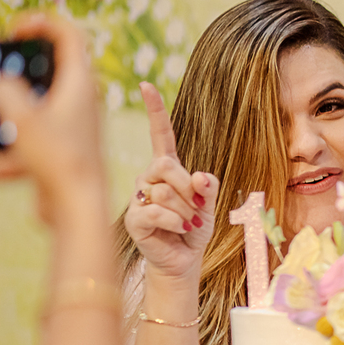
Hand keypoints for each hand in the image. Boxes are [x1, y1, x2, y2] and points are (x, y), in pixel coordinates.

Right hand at [0, 15, 103, 225]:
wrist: (78, 207)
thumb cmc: (58, 159)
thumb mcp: (23, 116)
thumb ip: (6, 90)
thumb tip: (1, 83)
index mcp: (80, 85)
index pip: (70, 37)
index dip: (45, 23)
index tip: (18, 26)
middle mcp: (81, 103)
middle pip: (51, 71)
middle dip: (19, 69)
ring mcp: (72, 127)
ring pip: (34, 109)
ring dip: (7, 115)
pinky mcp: (62, 151)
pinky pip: (29, 142)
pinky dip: (8, 152)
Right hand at [123, 81, 218, 280]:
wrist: (184, 259)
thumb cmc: (195, 227)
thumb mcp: (209, 204)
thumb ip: (208, 188)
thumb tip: (200, 176)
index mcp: (168, 168)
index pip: (160, 134)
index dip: (155, 111)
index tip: (146, 85)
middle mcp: (149, 177)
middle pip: (166, 166)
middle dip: (188, 188)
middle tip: (198, 208)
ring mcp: (138, 197)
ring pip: (164, 192)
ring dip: (186, 211)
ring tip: (189, 223)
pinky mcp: (133, 218)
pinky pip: (156, 211)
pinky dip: (177, 222)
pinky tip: (181, 230)